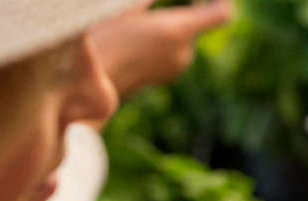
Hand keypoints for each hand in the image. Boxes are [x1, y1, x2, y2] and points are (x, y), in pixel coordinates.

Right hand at [90, 0, 233, 98]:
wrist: (86, 85)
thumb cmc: (101, 37)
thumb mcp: (123, 6)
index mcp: (175, 33)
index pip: (221, 15)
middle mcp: (183, 54)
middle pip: (198, 20)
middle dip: (187, 3)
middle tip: (155, 2)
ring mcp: (177, 68)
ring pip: (184, 34)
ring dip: (171, 19)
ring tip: (141, 17)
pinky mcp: (167, 75)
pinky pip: (175, 48)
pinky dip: (165, 34)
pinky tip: (140, 31)